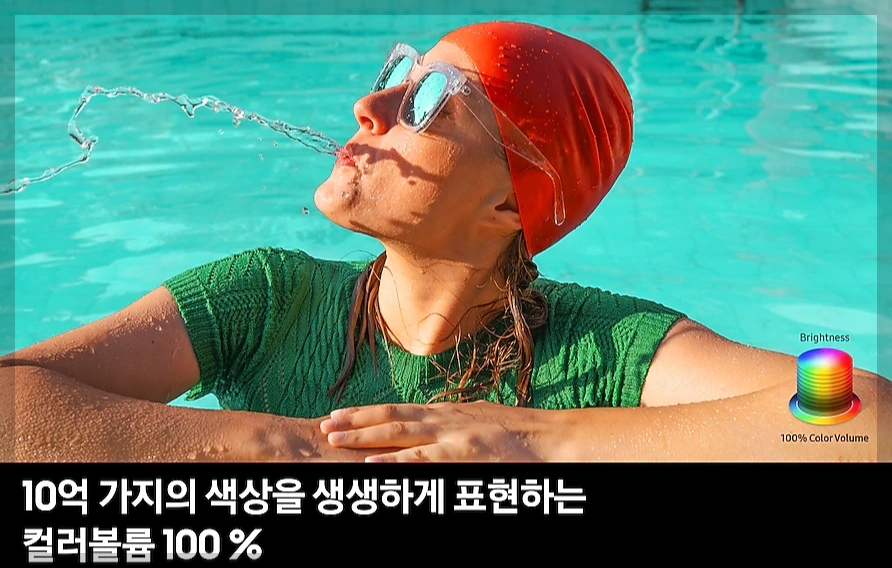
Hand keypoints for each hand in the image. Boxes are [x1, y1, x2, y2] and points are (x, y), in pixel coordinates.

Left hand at [318, 400, 550, 461]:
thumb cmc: (517, 434)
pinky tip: (373, 464)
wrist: (550, 438)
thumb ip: (449, 425)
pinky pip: (423, 457)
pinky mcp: (463, 452)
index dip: (364, 413)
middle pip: (389, 416)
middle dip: (353, 422)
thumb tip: (427, 430)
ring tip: (334, 440)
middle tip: (322, 426)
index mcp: (445, 412)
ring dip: (364, 437)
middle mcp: (442, 418)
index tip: (337, 415)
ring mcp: (451, 434)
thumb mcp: (477, 423)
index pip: (396, 409)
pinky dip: (395, 460)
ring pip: (399, 433)